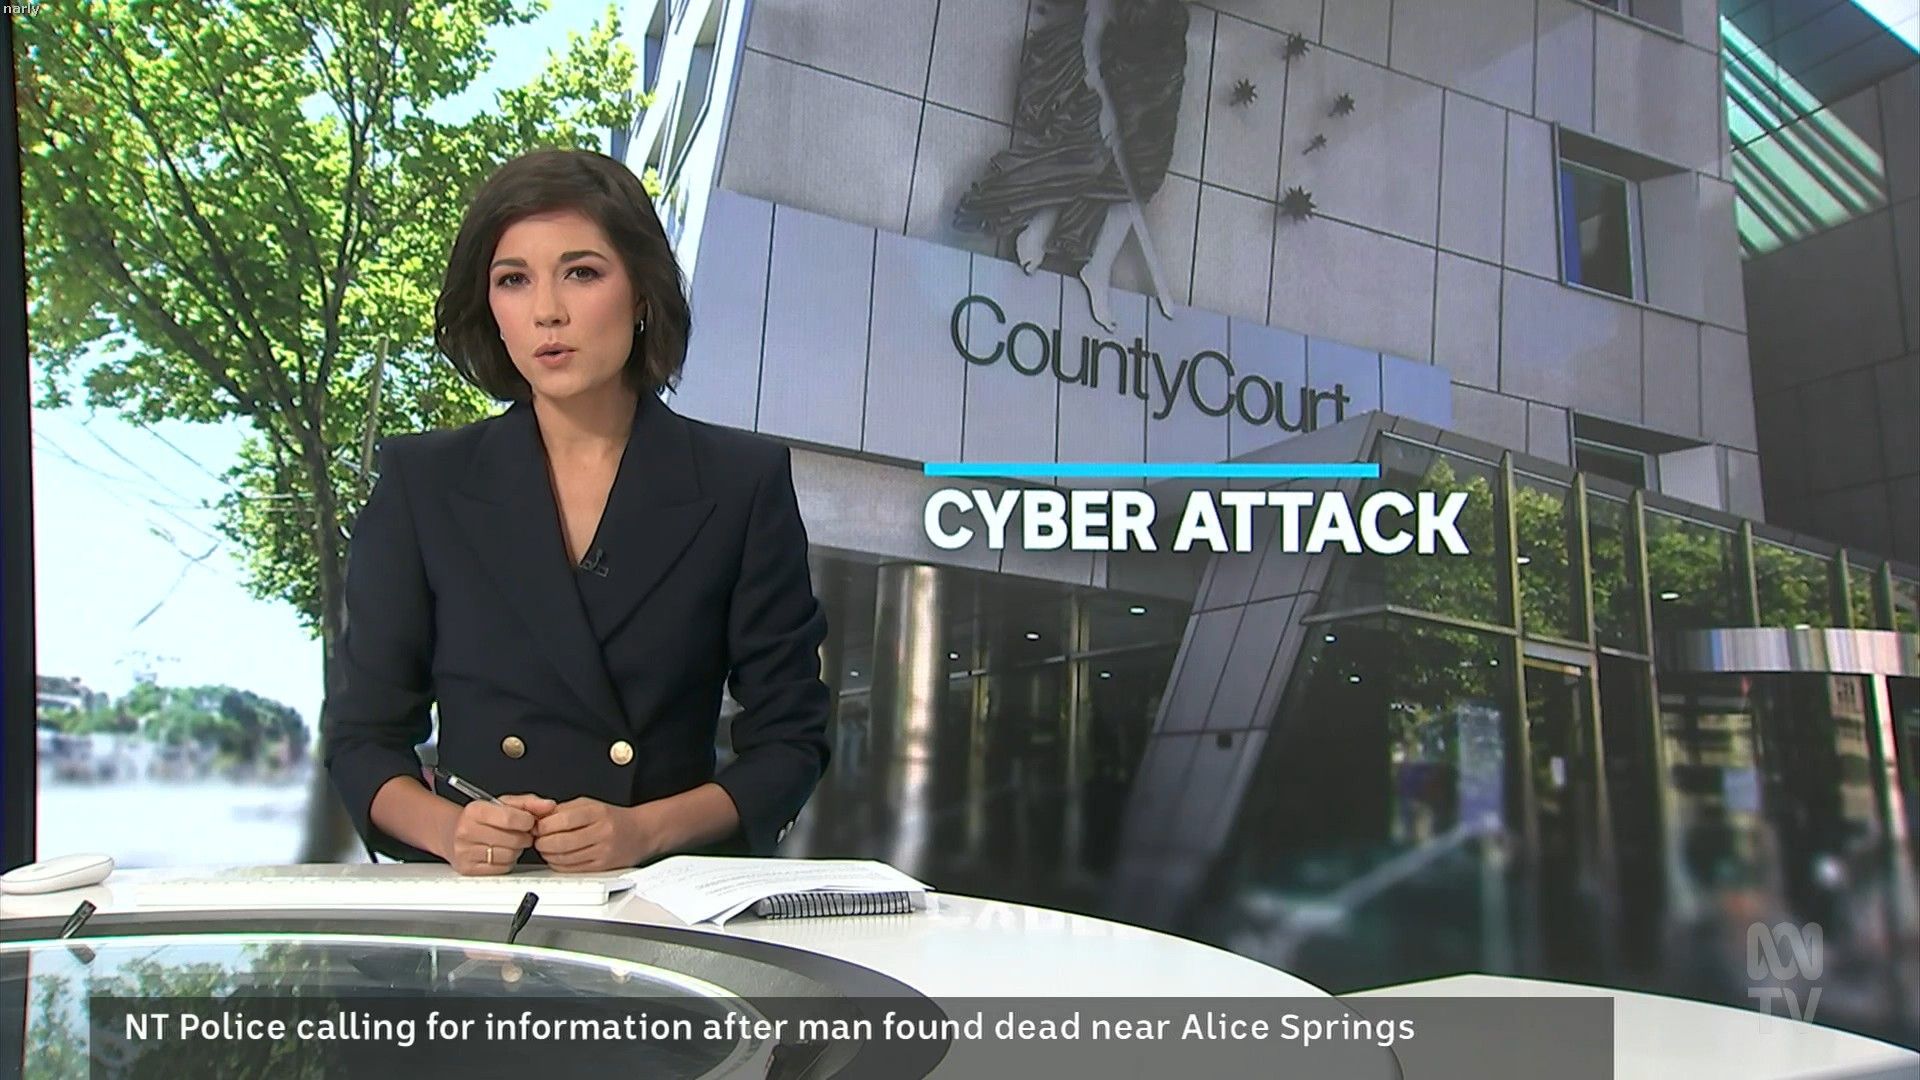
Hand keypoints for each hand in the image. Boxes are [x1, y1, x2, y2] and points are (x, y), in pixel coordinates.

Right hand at [444, 794, 554, 875]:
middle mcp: (466, 831)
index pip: (510, 818)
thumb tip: (548, 806)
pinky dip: (507, 861)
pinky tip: (502, 852)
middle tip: (520, 833)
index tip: (529, 822)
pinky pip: (501, 868)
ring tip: (509, 842)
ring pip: (509, 855)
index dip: (527, 821)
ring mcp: (465, 851)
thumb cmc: (481, 818)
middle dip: (524, 836)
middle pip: (512, 839)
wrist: (453, 832)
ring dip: (516, 850)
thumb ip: (528, 803)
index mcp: (475, 811)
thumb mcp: (502, 804)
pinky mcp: (468, 868)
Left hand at [531, 797, 661, 872]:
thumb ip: (565, 809)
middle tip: (538, 839)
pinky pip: (572, 869)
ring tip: (546, 848)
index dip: (544, 825)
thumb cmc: (614, 818)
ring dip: (548, 855)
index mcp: (598, 813)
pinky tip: (557, 857)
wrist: (641, 832)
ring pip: (564, 858)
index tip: (538, 826)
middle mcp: (602, 832)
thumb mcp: (591, 804)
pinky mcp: (602, 867)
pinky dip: (558, 864)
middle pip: (561, 842)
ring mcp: (603, 852)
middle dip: (542, 842)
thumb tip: (541, 819)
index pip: (563, 820)